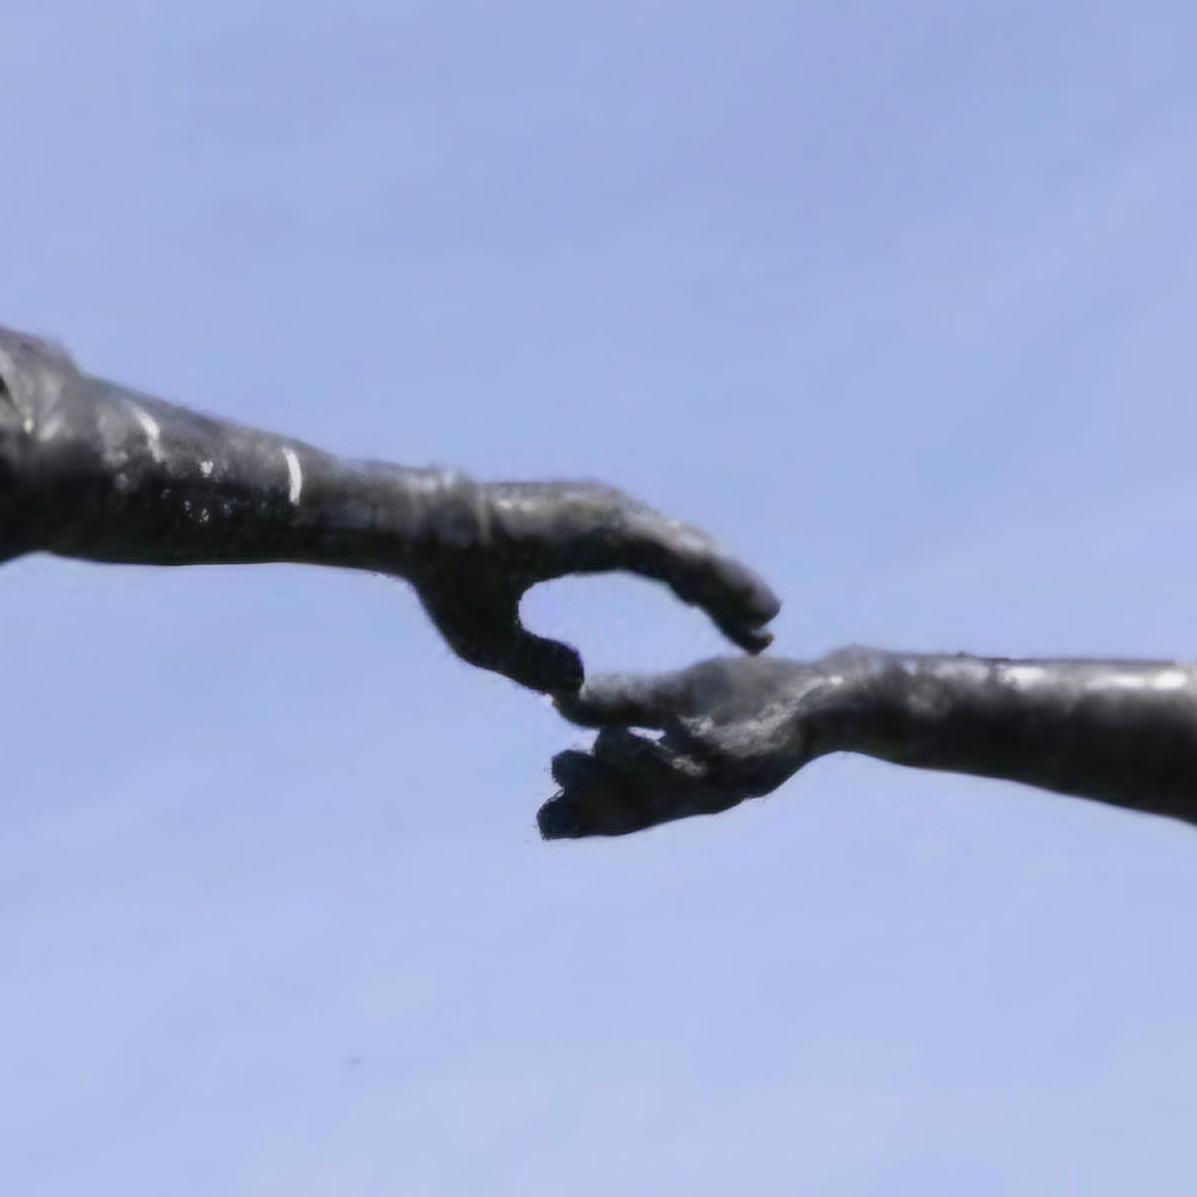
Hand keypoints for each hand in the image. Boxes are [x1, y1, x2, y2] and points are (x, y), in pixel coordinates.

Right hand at [410, 480, 779, 700]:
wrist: (428, 539)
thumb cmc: (450, 582)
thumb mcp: (497, 640)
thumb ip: (537, 659)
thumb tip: (577, 680)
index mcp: (589, 542)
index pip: (665, 573)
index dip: (701, 599)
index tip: (734, 627)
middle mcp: (610, 521)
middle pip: (690, 562)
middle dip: (728, 595)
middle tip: (765, 626)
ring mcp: (614, 517)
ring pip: (693, 555)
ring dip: (733, 587)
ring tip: (768, 618)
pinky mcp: (612, 524)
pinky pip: (678, 556)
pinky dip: (715, 580)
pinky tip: (744, 604)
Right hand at [537, 652, 862, 837]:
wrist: (824, 693)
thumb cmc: (751, 697)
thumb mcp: (676, 695)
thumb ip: (624, 701)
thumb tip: (561, 700)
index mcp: (676, 783)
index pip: (618, 813)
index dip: (581, 821)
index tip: (544, 819)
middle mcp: (699, 793)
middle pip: (636, 812)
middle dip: (594, 798)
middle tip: (559, 765)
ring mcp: (730, 780)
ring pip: (670, 791)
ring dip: (632, 774)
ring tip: (598, 745)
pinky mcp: (759, 758)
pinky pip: (713, 765)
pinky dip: (682, 754)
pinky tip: (656, 733)